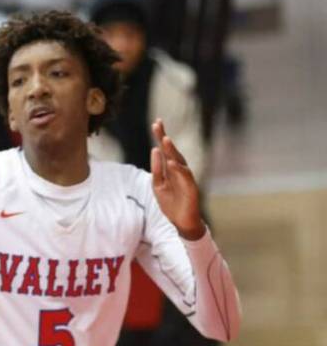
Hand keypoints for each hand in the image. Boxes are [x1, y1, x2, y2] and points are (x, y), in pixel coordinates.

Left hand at [150, 119, 204, 239]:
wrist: (182, 222)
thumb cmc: (171, 203)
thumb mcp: (158, 185)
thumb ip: (156, 169)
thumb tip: (154, 150)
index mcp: (170, 170)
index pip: (165, 150)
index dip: (161, 137)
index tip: (156, 123)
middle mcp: (179, 171)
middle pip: (172, 152)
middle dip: (164, 138)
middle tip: (157, 124)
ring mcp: (186, 179)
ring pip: (179, 161)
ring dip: (171, 150)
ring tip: (164, 140)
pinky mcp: (191, 188)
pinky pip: (184, 177)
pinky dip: (178, 169)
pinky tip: (171, 162)